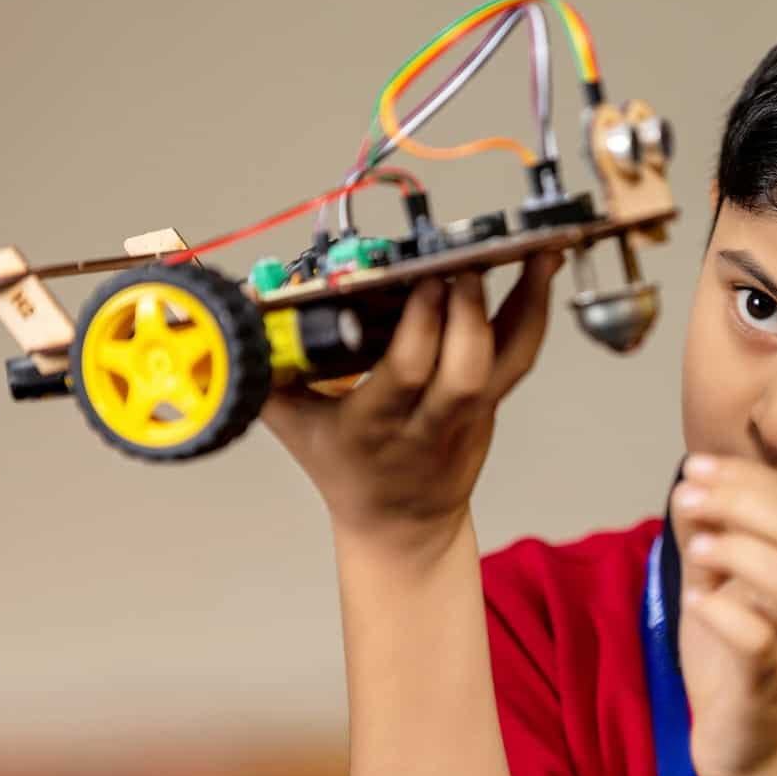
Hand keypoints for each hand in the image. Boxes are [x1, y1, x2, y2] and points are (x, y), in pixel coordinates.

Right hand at [261, 251, 563, 555]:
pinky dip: (534, 308)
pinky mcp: (493, 403)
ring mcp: (468, 414)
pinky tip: (542, 266)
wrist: (402, 524)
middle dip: (466, 313)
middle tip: (459, 263)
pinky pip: (520, 354)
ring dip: (521, 304)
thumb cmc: (346, 467)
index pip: (404, 374)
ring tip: (530, 250)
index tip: (418, 281)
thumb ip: (265, 372)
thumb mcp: (294, 426)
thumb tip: (234, 309)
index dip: (420, 327)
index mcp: (372, 426)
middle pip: (463, 371)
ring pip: (506, 362)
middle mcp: (428, 421)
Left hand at [670, 454, 776, 775]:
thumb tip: (688, 486)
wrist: (747, 751)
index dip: (742, 475)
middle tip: (689, 497)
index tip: (694, 466)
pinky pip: (759, 644)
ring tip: (697, 548)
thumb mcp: (712, 589)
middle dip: (739, 499)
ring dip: (738, 549)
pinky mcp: (763, 686)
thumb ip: (704, 540)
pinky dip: (725, 614)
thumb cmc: (730, 665)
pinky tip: (696, 600)